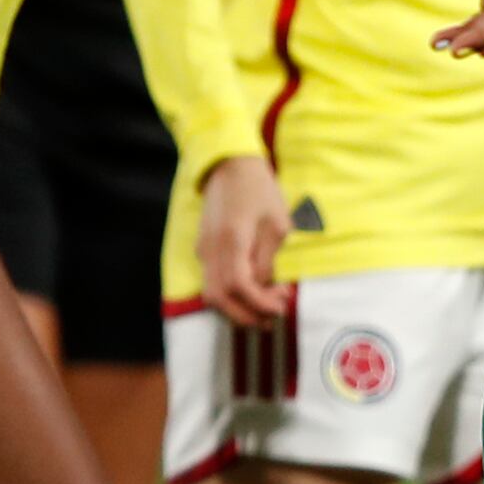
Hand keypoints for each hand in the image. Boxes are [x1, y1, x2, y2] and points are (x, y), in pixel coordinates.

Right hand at [196, 152, 288, 326]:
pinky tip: (252, 293)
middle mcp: (211, 249)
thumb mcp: (277, 223)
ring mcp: (203, 250)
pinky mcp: (203, 249)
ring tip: (264, 309)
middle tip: (273, 317)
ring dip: (236, 309)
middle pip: (219, 298)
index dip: (259, 303)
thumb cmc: (259, 191)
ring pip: (211, 295)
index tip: (280, 307)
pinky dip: (230, 296)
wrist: (229, 165)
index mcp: (232, 240)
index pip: (239, 285)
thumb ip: (268, 258)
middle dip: (246, 315)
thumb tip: (264, 286)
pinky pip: (211, 283)